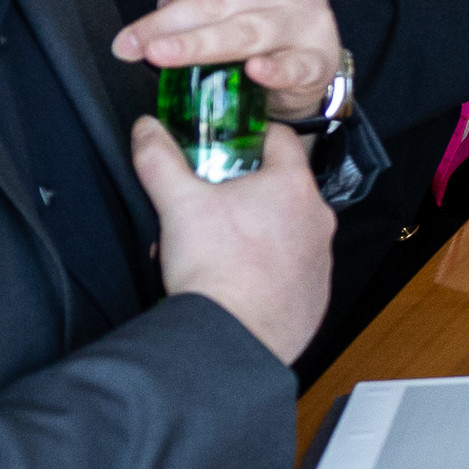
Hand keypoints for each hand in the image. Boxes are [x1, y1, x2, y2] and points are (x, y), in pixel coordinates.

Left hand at [115, 0, 345, 115]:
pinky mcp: (320, 60)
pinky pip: (295, 66)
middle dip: (169, 22)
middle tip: (132, 44)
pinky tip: (253, 71)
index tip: (158, 4)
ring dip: (197, 45)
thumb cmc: (257, 12)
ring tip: (160, 55)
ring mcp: (312, 20)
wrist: (305, 58)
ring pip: (245, 32)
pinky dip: (274, 71)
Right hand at [133, 116, 331, 365]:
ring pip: (286, 231)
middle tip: (209, 205)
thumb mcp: (178, 204)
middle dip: (243, 193)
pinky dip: (267, 270)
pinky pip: (291, 270)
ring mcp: (321, 259)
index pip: (279, 138)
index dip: (251, 136)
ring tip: (215, 248)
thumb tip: (148, 130)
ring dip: (255, 233)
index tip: (229, 144)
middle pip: (280, 188)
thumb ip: (160, 159)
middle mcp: (318, 219)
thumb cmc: (215, 270)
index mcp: (293, 186)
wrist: (232, 338)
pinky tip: (236, 279)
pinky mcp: (315, 295)